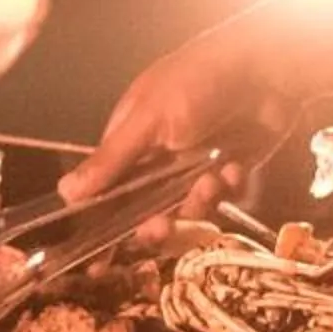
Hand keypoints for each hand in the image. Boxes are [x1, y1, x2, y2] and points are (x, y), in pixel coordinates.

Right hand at [57, 12, 295, 217]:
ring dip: (200, 199)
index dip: (104, 225)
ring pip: (189, 206)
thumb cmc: (198, 82)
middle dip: (156, 220)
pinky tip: (236, 165)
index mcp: (130, 138)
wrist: (267, 67)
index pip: (108, 191)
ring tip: (213, 177)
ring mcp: (197, 162)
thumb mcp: (149, 120)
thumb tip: (65, 191)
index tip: (97, 263)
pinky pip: (224, 195)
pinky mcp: (231, 166)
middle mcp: (161, 154)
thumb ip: (111, 160)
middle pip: (148, 208)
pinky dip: (230, 185)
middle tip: (161, 227)